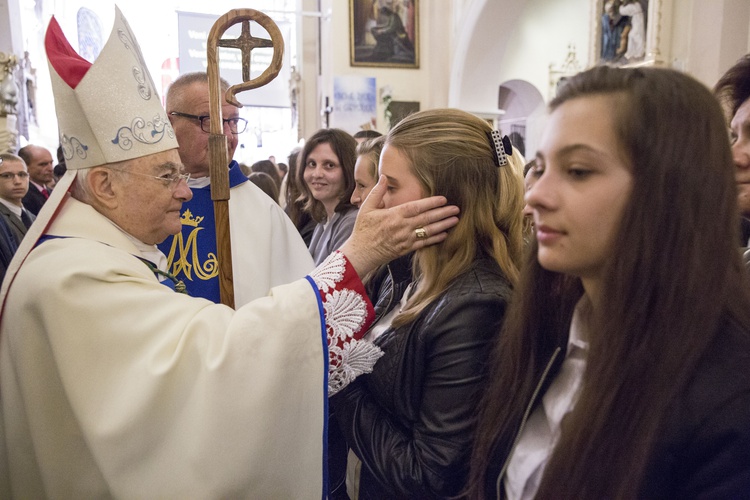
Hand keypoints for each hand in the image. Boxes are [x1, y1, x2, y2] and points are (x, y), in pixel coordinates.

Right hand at [340, 175, 459, 276]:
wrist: (360, 253)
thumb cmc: (363, 229)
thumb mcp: (366, 208)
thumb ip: (377, 191)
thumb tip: (384, 177)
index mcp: (393, 215)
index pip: (416, 207)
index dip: (431, 203)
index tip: (443, 199)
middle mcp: (402, 227)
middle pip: (426, 219)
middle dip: (443, 213)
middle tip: (456, 209)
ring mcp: (405, 239)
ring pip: (428, 231)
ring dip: (443, 225)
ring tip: (455, 220)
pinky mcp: (406, 249)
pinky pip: (424, 244)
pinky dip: (435, 239)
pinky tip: (444, 234)